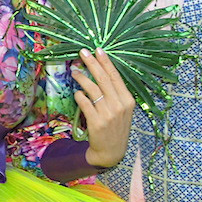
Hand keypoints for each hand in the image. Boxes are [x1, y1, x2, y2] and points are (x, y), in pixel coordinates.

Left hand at [71, 49, 135, 167]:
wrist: (112, 152)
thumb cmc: (116, 127)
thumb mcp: (122, 110)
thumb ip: (115, 93)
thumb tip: (101, 72)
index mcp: (128, 101)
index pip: (115, 77)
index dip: (106, 62)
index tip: (98, 49)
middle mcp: (119, 106)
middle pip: (104, 79)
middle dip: (92, 63)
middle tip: (82, 52)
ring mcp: (108, 114)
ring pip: (92, 89)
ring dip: (82, 78)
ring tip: (74, 71)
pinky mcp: (96, 123)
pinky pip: (85, 103)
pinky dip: (79, 96)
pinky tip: (76, 93)